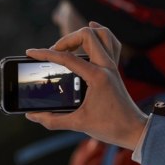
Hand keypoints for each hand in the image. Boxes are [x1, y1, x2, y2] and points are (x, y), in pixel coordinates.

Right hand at [25, 22, 148, 149]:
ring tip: (70, 40)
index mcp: (97, 77)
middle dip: (66, 39)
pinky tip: (91, 36)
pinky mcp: (115, 69)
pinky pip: (111, 43)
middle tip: (54, 53)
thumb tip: (32, 115)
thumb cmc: (110, 127)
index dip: (45, 53)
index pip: (67, 57)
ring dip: (85, 33)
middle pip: (87, 36)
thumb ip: (53, 120)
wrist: (134, 130)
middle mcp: (107, 67)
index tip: (31, 53)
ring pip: (103, 34)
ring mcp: (113, 66)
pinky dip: (100, 35)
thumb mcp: (78, 124)